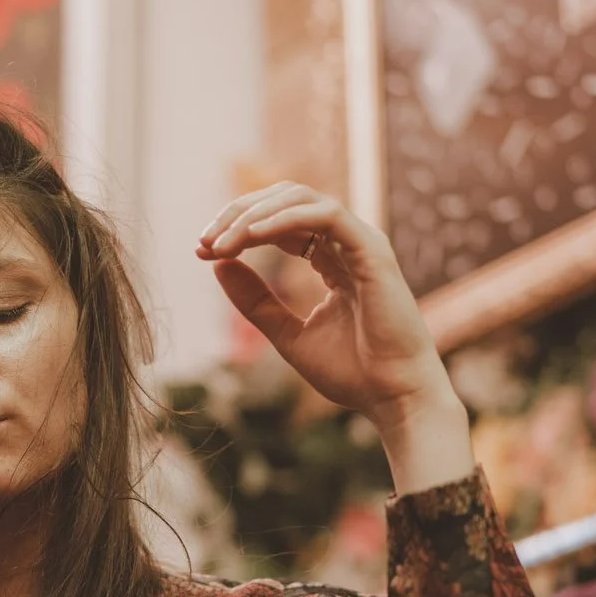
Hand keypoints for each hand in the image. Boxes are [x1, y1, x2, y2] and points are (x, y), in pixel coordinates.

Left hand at [196, 183, 473, 492]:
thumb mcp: (286, 334)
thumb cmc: (352, 373)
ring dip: (254, 215)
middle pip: (285, 200)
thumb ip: (254, 302)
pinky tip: (250, 236)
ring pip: (301, 199)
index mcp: (331, 259)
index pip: (278, 224)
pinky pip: (326, 215)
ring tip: (221, 243)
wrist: (393, 397)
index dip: (237, 230)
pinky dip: (284, 220)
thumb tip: (217, 265)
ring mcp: (362, 243)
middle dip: (238, 214)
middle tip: (204, 242)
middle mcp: (346, 243)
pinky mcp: (373, 251)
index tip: (202, 252)